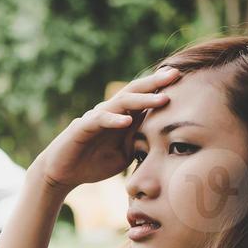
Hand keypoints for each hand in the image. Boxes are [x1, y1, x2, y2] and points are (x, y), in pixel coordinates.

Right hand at [31, 64, 180, 193]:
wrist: (62, 173)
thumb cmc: (92, 163)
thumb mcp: (124, 154)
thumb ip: (139, 142)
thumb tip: (162, 137)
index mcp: (123, 117)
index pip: (145, 98)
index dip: (163, 88)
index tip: (185, 81)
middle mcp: (111, 111)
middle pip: (136, 91)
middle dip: (156, 82)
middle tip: (176, 74)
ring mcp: (96, 117)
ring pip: (121, 102)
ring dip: (143, 99)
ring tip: (162, 98)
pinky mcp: (82, 127)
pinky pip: (100, 120)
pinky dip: (114, 120)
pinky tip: (127, 121)